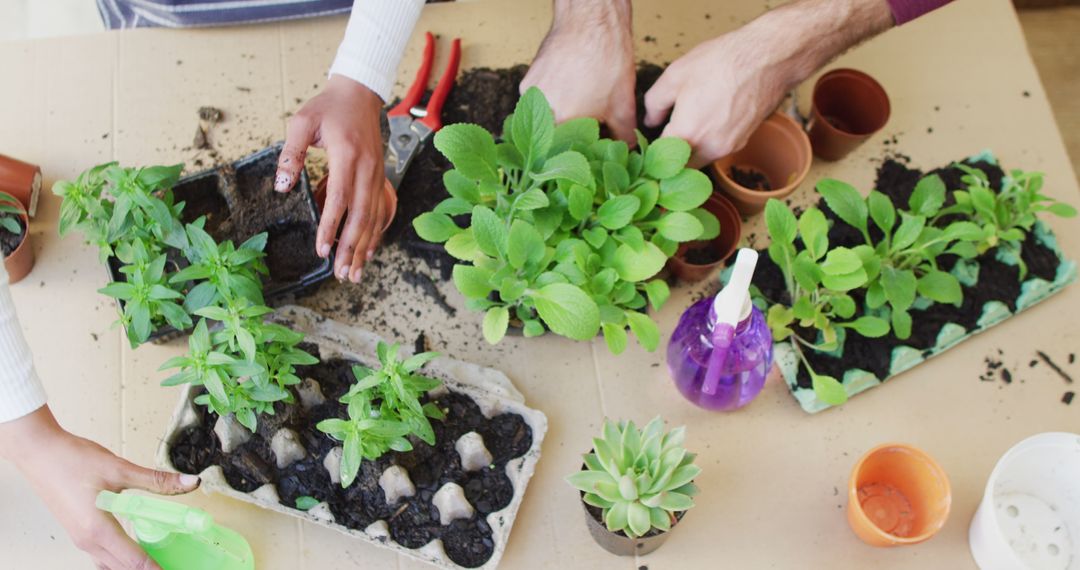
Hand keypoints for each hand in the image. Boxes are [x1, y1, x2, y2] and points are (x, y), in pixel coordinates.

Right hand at [0, 406, 199, 568]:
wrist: (39, 453)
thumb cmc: (71, 460)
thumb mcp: (120, 469)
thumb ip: (157, 480)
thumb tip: (189, 482)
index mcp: (98, 530)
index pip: (134, 561)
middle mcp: (87, 541)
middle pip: (122, 568)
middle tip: (170, 565)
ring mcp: (80, 539)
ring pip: (110, 565)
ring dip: (132, 566)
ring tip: (155, 562)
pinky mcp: (78, 532)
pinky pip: (101, 556)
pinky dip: (119, 560)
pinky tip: (133, 551)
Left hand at [276, 75, 395, 282]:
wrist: (360, 93)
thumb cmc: (329, 106)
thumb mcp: (302, 122)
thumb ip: (291, 153)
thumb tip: (282, 185)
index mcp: (347, 155)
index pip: (340, 198)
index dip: (331, 227)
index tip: (322, 249)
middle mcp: (366, 168)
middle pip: (361, 215)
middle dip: (351, 247)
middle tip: (341, 272)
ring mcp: (376, 174)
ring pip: (373, 217)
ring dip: (364, 246)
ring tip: (354, 271)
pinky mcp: (379, 177)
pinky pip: (379, 210)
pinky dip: (375, 233)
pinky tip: (369, 251)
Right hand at [520, 0, 635, 142]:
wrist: (591, 21)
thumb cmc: (608, 59)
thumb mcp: (624, 105)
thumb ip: (624, 136)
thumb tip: (626, 152)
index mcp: (565, 122)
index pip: (567, 154)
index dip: (580, 156)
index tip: (589, 153)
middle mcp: (542, 111)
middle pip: (554, 139)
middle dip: (571, 138)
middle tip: (587, 130)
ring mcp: (532, 95)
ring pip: (546, 120)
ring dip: (561, 120)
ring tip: (580, 106)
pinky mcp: (528, 82)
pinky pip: (539, 103)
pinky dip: (554, 102)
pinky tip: (570, 91)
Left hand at [644, 30, 791, 168]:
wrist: (767, 59)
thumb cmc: (722, 62)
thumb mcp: (675, 74)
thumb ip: (654, 103)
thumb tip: (651, 121)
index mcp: (687, 133)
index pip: (659, 158)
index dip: (650, 153)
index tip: (646, 147)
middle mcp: (708, 148)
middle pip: (680, 166)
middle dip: (669, 157)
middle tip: (662, 139)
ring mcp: (728, 148)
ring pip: (699, 160)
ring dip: (689, 151)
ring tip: (685, 126)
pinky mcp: (742, 142)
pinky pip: (716, 150)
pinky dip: (707, 143)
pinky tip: (707, 120)